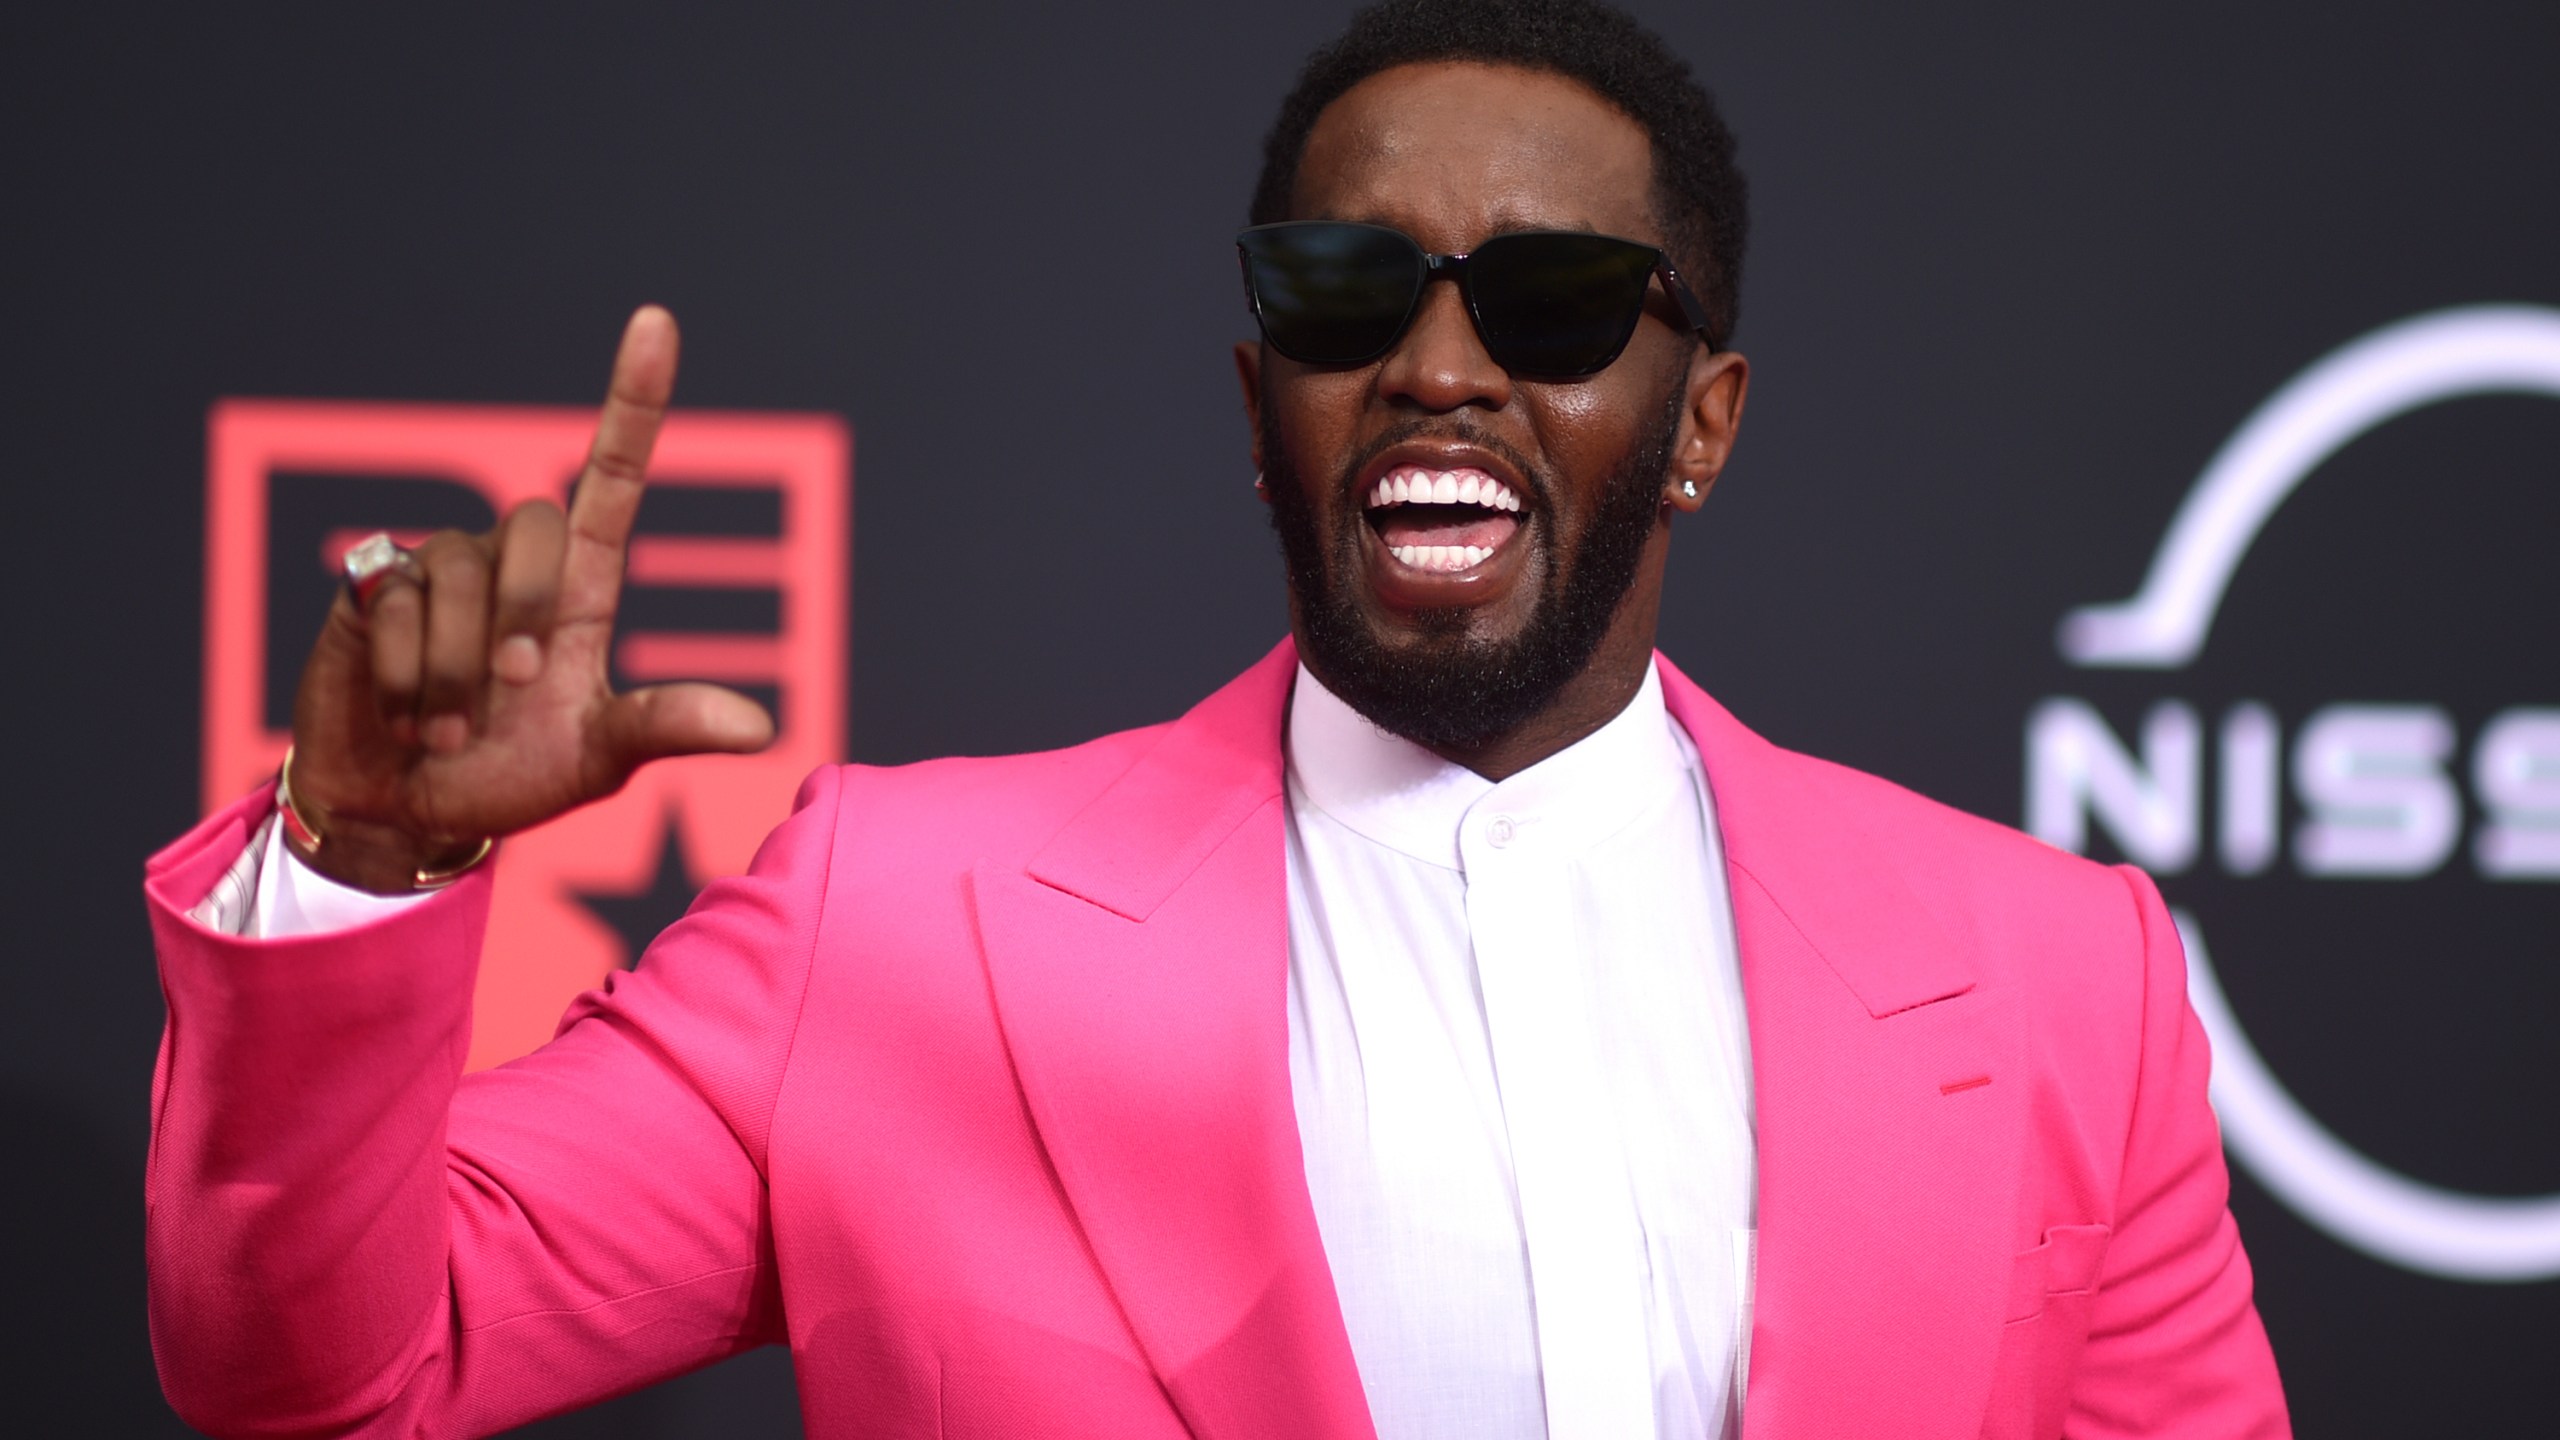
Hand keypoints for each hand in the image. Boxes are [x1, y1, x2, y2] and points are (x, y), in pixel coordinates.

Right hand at [284, 306, 775, 892]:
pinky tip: (405, 715)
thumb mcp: (596, 760)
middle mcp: (511, 560)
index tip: (656, 320)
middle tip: (513, 687)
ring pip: (458, 574)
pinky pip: (395, 605)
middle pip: (536, 523)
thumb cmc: (511, 774)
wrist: (407, 811)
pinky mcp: (370, 588)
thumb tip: (761, 729)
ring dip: (457, 671)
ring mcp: (438, 568)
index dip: (634, 400)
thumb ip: (664, 730)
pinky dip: (407, 678)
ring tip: (449, 729)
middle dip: (525, 613)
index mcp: (579, 585)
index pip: (614, 475)